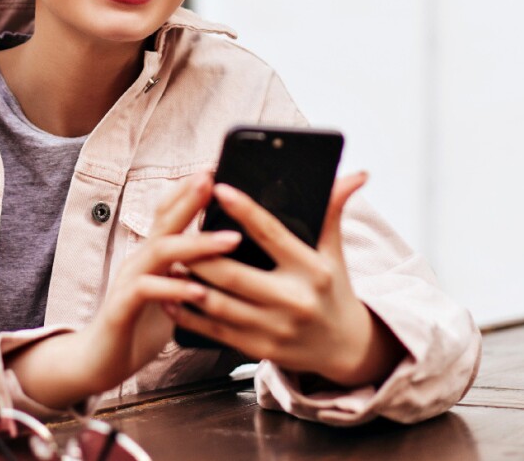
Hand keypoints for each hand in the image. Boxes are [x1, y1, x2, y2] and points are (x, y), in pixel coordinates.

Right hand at [8, 174, 239, 406]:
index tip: (213, 169)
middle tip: (213, 180)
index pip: (167, 214)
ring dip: (197, 244)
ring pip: (160, 252)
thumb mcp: (170, 293)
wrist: (98, 360)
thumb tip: (226, 258)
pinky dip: (174, 287)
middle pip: (164, 221)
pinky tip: (198, 289)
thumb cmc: (138, 326)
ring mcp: (127, 282)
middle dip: (190, 199)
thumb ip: (188, 272)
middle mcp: (138, 261)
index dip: (187, 191)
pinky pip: (147, 291)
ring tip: (230, 240)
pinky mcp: (121, 308)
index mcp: (151, 256)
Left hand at [164, 171, 404, 386]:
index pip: (272, 234)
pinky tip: (169, 296)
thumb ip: (332, 211)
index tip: (219, 189)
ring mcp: (274, 329)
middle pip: (234, 274)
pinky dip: (187, 314)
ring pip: (218, 303)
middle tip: (177, 230)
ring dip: (187, 282)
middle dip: (200, 253)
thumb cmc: (332, 289)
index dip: (245, 210)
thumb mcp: (333, 252)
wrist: (344, 348)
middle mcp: (293, 301)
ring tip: (168, 260)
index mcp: (311, 270)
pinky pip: (214, 331)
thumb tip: (355, 174)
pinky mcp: (258, 349)